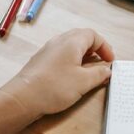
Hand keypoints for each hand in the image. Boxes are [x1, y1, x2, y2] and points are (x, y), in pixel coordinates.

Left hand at [0, 28, 114, 116]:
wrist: (23, 98)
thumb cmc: (54, 87)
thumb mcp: (84, 82)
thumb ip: (99, 74)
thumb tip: (107, 70)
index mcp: (72, 42)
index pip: (93, 35)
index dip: (104, 46)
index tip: (110, 60)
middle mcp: (59, 42)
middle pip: (81, 38)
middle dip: (94, 49)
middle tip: (102, 62)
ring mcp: (48, 50)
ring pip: (70, 46)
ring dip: (82, 55)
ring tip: (88, 70)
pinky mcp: (41, 61)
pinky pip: (60, 55)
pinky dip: (71, 61)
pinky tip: (72, 76)